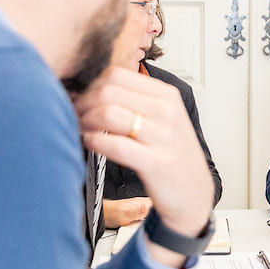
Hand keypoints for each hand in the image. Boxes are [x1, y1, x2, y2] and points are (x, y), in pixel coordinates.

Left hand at [74, 68, 214, 264]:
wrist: (193, 193)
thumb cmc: (171, 155)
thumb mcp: (162, 119)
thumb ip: (134, 101)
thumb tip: (90, 90)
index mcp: (167, 95)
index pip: (117, 75)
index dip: (90, 85)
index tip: (81, 99)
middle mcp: (167, 112)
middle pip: (109, 91)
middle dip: (83, 102)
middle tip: (76, 116)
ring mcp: (164, 137)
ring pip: (109, 113)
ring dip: (85, 121)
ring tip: (82, 129)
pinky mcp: (157, 163)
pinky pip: (115, 145)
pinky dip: (94, 141)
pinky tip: (90, 143)